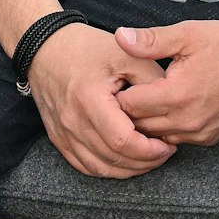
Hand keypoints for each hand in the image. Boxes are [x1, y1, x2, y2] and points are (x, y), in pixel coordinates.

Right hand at [26, 23, 175, 177]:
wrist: (47, 48)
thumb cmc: (87, 48)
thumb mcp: (126, 55)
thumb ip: (152, 79)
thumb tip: (172, 106)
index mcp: (89, 99)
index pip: (123, 141)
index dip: (150, 150)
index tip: (167, 144)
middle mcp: (73, 121)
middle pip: (114, 159)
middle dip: (146, 161)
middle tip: (164, 151)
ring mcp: (63, 133)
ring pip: (100, 168)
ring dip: (129, 169)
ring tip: (148, 157)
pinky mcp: (58, 138)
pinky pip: (84, 166)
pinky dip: (108, 169)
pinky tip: (124, 161)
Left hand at [113, 21, 218, 145]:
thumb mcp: (189, 34)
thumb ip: (151, 40)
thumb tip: (120, 36)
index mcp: (177, 95)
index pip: (128, 106)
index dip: (117, 92)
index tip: (116, 80)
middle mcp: (188, 121)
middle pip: (138, 125)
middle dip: (127, 110)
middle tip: (123, 89)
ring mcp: (200, 133)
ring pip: (156, 136)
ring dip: (145, 121)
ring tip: (143, 97)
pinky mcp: (211, 138)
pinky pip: (176, 139)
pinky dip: (165, 127)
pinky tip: (164, 107)